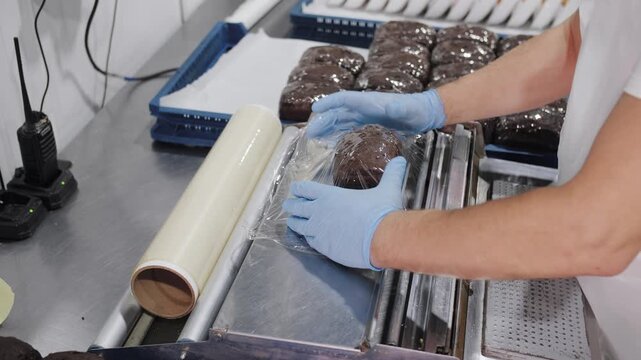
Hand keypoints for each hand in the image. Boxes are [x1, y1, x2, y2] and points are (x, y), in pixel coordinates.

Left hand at [283, 157, 406, 269]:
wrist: (381, 238)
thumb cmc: (381, 212)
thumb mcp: (388, 188)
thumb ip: (392, 173)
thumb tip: (401, 160)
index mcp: (330, 195)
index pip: (305, 189)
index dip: (299, 188)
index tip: (295, 189)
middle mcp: (319, 212)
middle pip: (296, 207)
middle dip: (291, 205)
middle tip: (288, 205)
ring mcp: (318, 230)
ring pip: (298, 225)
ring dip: (295, 222)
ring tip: (292, 222)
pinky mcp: (323, 247)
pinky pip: (309, 241)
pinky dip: (307, 237)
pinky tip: (307, 237)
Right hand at [307, 89, 445, 137]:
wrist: (423, 113)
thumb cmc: (415, 109)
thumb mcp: (407, 108)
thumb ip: (397, 107)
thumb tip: (388, 105)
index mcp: (370, 102)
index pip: (345, 100)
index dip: (330, 103)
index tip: (315, 108)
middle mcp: (364, 108)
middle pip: (339, 112)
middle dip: (323, 121)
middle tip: (310, 132)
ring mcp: (366, 116)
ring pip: (341, 121)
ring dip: (327, 128)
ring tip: (314, 137)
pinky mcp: (369, 125)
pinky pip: (349, 128)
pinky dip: (337, 134)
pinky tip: (330, 141)